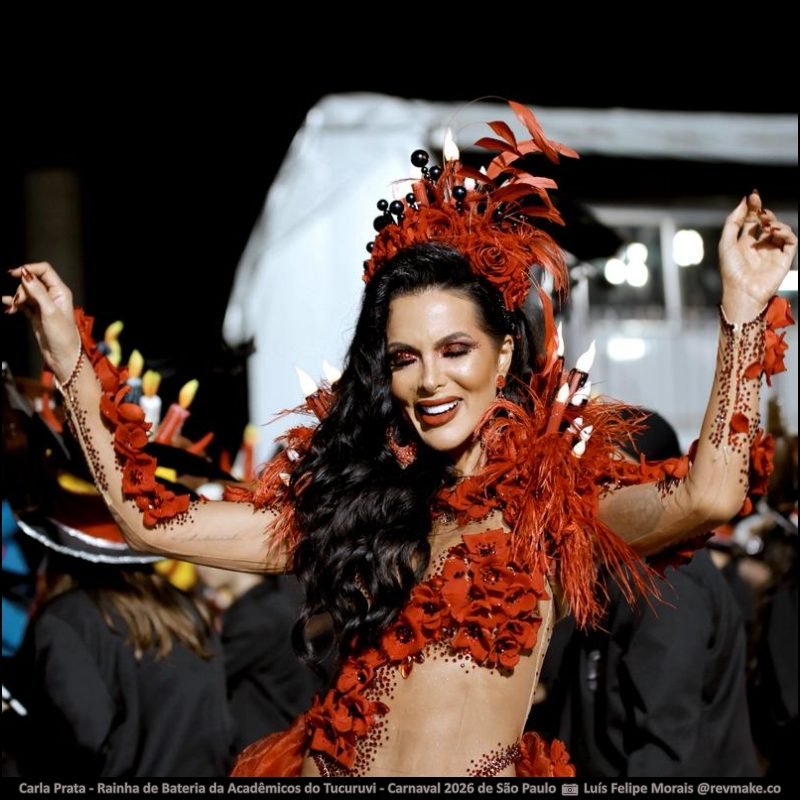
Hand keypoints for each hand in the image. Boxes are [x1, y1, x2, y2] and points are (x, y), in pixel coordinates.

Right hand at [2, 262, 81, 382]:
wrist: (62, 356)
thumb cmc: (62, 336)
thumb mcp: (50, 311)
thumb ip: (37, 292)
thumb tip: (26, 275)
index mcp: (61, 292)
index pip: (44, 270)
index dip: (29, 269)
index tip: (15, 274)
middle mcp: (53, 296)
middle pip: (32, 281)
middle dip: (22, 288)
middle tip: (19, 301)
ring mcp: (44, 305)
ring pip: (26, 292)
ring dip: (17, 297)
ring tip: (14, 307)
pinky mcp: (36, 314)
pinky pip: (22, 304)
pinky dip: (15, 304)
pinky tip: (8, 307)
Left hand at [720, 191, 796, 322]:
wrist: (742, 291)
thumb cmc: (731, 271)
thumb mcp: (726, 243)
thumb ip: (733, 222)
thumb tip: (744, 202)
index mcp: (744, 243)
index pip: (752, 220)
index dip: (754, 207)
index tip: (753, 196)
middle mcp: (760, 246)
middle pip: (767, 223)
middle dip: (764, 213)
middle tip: (760, 209)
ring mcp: (773, 252)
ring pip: (780, 229)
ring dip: (774, 222)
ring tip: (766, 224)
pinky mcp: (784, 258)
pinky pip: (790, 240)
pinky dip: (785, 232)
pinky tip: (773, 231)